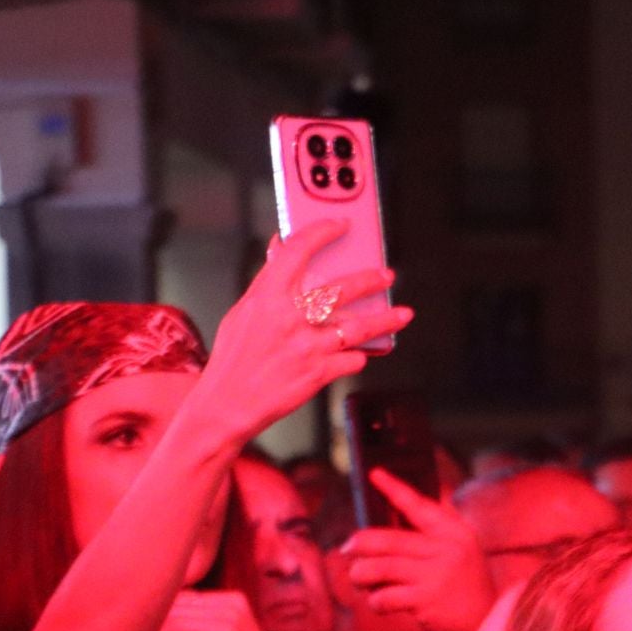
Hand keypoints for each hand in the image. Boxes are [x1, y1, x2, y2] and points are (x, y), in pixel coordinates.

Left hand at [157, 590, 294, 630]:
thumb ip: (194, 626)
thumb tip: (159, 618)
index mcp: (232, 599)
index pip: (184, 596)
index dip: (158, 613)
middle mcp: (232, 599)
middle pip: (178, 599)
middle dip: (150, 619)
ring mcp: (230, 612)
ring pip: (174, 611)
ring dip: (150, 630)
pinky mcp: (224, 629)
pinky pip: (179, 626)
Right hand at [196, 222, 413, 442]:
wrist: (228, 404)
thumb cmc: (235, 358)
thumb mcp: (244, 313)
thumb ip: (267, 283)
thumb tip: (282, 248)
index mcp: (266, 298)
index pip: (298, 251)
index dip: (322, 232)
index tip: (340, 226)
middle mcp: (289, 318)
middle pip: (341, 289)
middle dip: (370, 279)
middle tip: (386, 275)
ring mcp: (307, 346)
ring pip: (359, 326)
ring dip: (386, 319)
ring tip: (403, 314)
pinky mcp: (318, 373)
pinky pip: (352, 359)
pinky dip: (358, 355)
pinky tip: (358, 353)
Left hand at [339, 470, 493, 630]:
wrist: (485, 626)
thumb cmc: (464, 587)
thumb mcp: (460, 552)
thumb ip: (433, 534)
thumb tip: (389, 517)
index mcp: (455, 533)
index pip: (419, 505)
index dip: (394, 488)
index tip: (373, 473)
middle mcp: (447, 549)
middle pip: (388, 540)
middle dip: (360, 544)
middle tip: (347, 548)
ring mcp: (436, 575)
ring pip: (379, 568)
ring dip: (361, 575)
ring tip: (360, 579)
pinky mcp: (425, 601)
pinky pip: (383, 597)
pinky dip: (375, 601)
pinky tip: (382, 603)